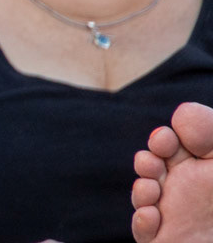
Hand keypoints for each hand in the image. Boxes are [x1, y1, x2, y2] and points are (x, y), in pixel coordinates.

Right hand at [132, 102, 212, 242]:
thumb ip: (208, 129)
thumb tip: (180, 115)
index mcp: (200, 169)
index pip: (171, 148)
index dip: (162, 140)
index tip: (166, 139)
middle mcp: (185, 191)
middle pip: (151, 168)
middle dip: (146, 161)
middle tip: (154, 163)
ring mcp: (174, 216)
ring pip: (143, 198)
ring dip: (141, 190)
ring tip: (151, 189)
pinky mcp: (166, 240)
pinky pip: (144, 232)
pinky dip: (141, 222)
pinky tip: (152, 215)